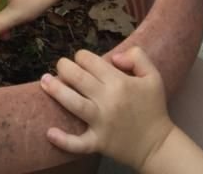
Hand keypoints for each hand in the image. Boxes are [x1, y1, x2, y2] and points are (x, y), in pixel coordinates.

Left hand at [40, 47, 175, 168]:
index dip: (82, 56)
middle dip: (64, 67)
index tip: (81, 60)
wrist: (158, 145)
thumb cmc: (153, 107)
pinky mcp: (99, 142)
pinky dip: (63, 140)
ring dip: (56, 90)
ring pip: (73, 103)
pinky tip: (49, 132)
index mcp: (119, 82)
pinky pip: (78, 143)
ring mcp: (101, 123)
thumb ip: (137, 56)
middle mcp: (108, 100)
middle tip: (60, 66)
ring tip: (44, 81)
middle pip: (77, 78)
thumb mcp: (153, 76)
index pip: (90, 61)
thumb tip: (114, 56)